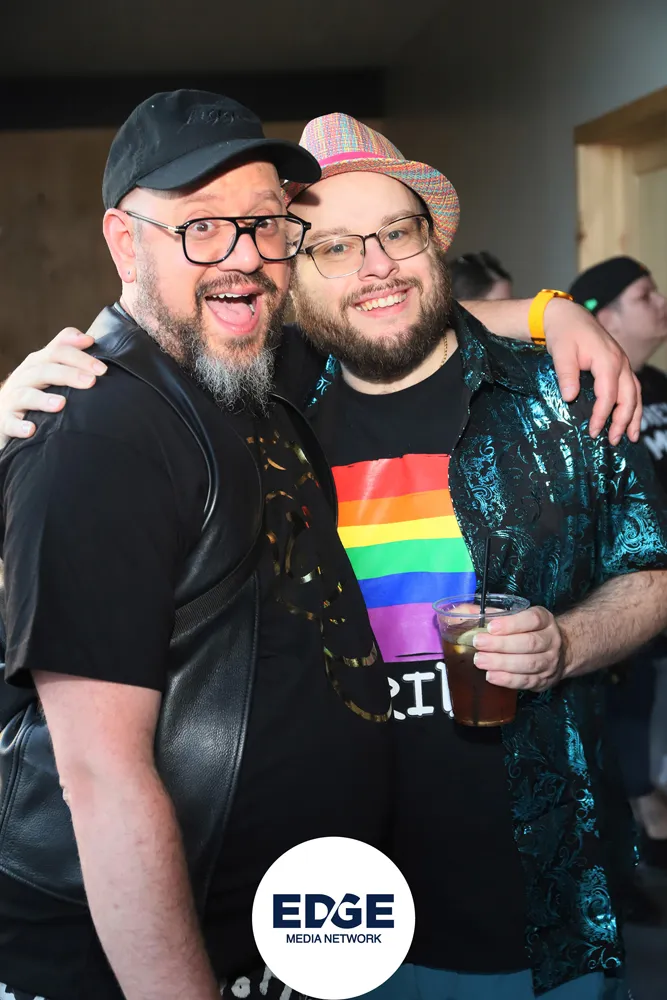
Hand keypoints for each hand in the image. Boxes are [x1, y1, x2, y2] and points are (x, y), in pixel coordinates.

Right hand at [0, 329, 103, 446]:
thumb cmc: (31, 392)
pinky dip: (19, 426)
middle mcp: (23, 378)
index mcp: (36, 364)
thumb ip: (65, 351)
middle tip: (91, 381)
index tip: (102, 368)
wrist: (3, 416)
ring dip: (42, 399)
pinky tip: (31, 430)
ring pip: (25, 395)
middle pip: (43, 370)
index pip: (57, 351)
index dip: (79, 357)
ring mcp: (11, 400)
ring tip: (61, 404)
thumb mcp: (46, 369)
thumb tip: (88, 338)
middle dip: (68, 374)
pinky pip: (9, 423)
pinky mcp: (4, 422)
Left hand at [471, 606, 563, 691]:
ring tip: (480, 661)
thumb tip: (458, 611)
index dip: (512, 624)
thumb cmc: (528, 631)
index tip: (491, 627)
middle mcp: (551, 640)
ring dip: (502, 663)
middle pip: (529, 643)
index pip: (532, 619)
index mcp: (544, 620)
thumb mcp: (514, 616)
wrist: (559, 651)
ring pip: (528, 663)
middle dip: (501, 644)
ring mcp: (550, 661)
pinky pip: (526, 681)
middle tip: (479, 644)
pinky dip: (508, 680)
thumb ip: (488, 614)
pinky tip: (492, 676)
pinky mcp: (544, 680)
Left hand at [544, 297, 640, 445]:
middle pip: (628, 397)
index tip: (592, 432)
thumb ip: (566, 374)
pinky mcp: (619, 366)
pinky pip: (632, 389)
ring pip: (635, 394)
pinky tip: (629, 419)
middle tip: (613, 441)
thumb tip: (570, 398)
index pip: (608, 395)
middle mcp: (620, 363)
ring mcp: (623, 364)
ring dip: (633, 416)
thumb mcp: (560, 352)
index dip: (601, 416)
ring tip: (630, 437)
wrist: (568, 317)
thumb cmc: (563, 334)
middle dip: (622, 421)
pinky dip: (633, 405)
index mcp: (607, 360)